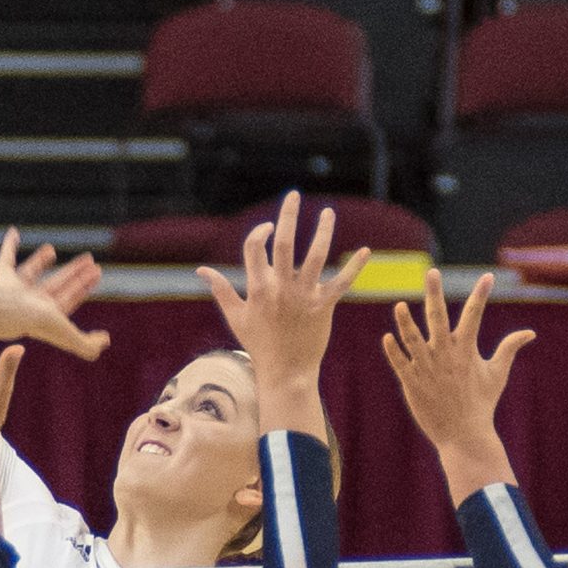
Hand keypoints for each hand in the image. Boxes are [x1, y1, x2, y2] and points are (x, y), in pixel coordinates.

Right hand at [0, 228, 109, 359]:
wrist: (7, 313)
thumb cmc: (38, 323)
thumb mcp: (69, 336)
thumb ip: (88, 344)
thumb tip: (106, 340)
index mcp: (48, 316)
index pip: (70, 299)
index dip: (84, 287)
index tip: (97, 272)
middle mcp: (32, 305)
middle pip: (57, 284)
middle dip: (74, 273)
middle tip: (89, 259)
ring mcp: (16, 292)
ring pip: (33, 272)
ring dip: (43, 260)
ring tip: (53, 249)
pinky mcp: (2, 278)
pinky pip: (5, 259)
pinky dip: (8, 246)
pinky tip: (14, 233)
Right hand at [194, 192, 367, 410]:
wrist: (285, 374)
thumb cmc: (259, 345)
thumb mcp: (236, 316)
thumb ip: (221, 290)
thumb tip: (202, 271)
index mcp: (257, 288)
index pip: (255, 248)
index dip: (259, 232)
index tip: (267, 227)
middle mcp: (280, 289)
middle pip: (284, 243)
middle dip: (287, 215)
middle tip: (293, 194)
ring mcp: (303, 297)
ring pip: (315, 257)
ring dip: (323, 232)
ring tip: (328, 212)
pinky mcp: (324, 308)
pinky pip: (341, 283)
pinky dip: (354, 267)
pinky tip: (366, 250)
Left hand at [382, 270, 533, 492]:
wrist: (464, 435)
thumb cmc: (481, 403)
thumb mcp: (498, 373)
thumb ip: (509, 348)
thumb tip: (530, 333)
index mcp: (465, 349)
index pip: (474, 315)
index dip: (481, 294)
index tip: (488, 277)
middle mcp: (445, 354)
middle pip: (438, 318)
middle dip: (435, 294)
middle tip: (432, 273)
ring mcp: (427, 368)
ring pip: (413, 339)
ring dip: (406, 322)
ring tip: (400, 306)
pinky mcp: (412, 382)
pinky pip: (400, 363)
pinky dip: (393, 351)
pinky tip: (388, 337)